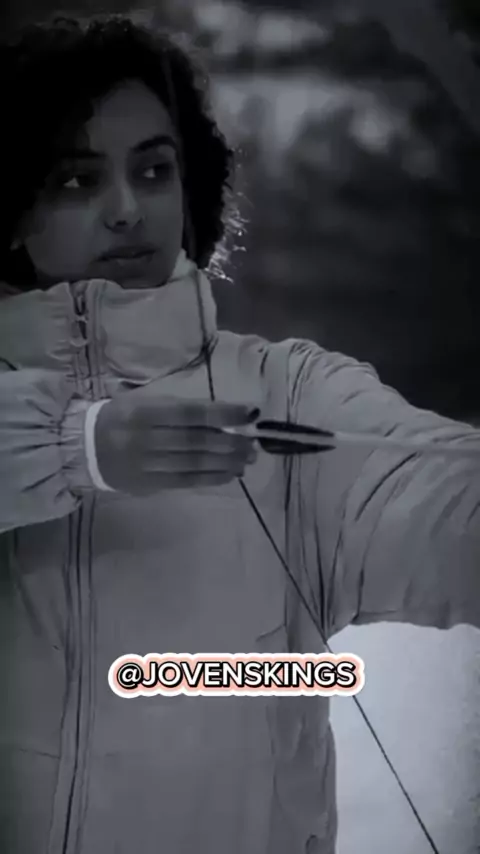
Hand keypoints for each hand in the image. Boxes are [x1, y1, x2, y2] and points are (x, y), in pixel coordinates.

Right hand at [94, 386, 258, 494]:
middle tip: (254, 443)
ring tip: (247, 459)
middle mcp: (145, 438)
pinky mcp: (148, 484)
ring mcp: (146, 464)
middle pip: (197, 441)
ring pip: (194, 464)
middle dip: (231, 442)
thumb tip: (222, 416)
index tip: (251, 413)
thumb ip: (178, 408)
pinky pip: (186, 481)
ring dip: (226, 462)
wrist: (84, 448)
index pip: (191, 412)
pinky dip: (211, 478)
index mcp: (144, 411)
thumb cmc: (121, 417)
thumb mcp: (144, 402)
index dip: (224, 413)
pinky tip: (230, 474)